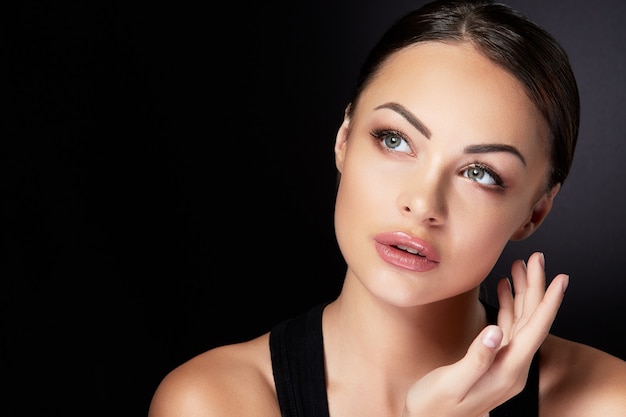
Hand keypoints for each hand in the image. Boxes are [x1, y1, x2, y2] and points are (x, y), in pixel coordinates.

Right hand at [402, 252, 568, 416]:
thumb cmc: (435, 406)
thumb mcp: (453, 384)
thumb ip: (476, 359)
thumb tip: (494, 331)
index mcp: (507, 371)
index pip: (534, 330)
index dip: (548, 302)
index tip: (559, 278)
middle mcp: (511, 366)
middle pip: (531, 320)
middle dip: (536, 287)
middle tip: (536, 258)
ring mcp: (503, 362)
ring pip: (521, 321)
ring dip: (522, 293)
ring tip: (521, 266)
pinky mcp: (493, 358)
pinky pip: (508, 326)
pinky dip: (508, 305)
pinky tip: (505, 289)